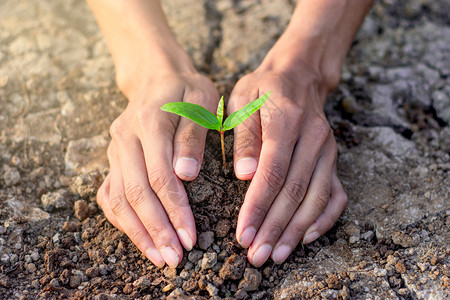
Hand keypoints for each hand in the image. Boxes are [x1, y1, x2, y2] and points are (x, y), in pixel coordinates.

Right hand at [97, 72, 218, 267]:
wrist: (157, 77)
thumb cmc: (187, 91)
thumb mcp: (202, 102)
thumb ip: (193, 137)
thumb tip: (186, 174)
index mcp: (149, 122)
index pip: (160, 175)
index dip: (174, 209)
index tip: (190, 237)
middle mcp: (125, 138)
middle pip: (136, 192)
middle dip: (156, 229)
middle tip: (174, 257)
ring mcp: (115, 150)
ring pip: (117, 197)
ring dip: (137, 231)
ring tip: (158, 256)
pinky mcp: (113, 159)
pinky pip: (109, 194)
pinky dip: (121, 219)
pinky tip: (139, 237)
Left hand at [228, 62, 347, 266]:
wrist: (299, 76)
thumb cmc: (263, 89)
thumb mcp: (243, 100)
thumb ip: (244, 136)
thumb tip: (244, 175)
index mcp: (286, 120)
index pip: (272, 172)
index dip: (258, 206)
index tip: (243, 233)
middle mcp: (313, 137)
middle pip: (294, 191)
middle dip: (274, 227)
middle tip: (256, 255)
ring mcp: (327, 150)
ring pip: (315, 197)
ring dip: (296, 230)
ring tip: (277, 254)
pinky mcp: (333, 159)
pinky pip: (336, 194)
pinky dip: (324, 218)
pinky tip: (307, 237)